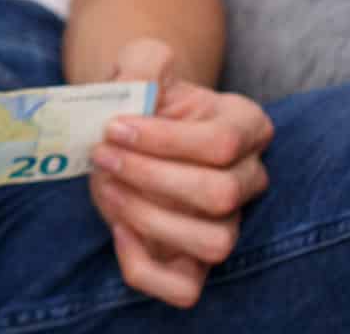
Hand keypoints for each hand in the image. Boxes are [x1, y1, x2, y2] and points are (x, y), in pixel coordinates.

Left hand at [87, 37, 272, 307]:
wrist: (123, 129)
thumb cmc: (138, 97)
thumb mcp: (139, 64)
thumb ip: (144, 61)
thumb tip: (143, 77)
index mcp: (245, 126)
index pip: (223, 143)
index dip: (163, 140)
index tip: (113, 127)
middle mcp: (247, 179)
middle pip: (222, 194)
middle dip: (151, 176)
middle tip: (102, 156)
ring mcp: (225, 224)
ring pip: (215, 244)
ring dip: (150, 218)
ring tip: (108, 187)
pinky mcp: (193, 261)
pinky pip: (184, 289)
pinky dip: (144, 265)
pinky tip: (118, 229)